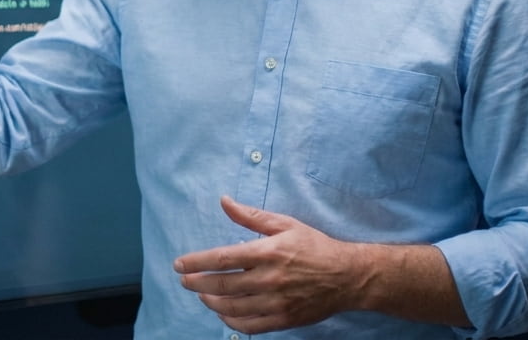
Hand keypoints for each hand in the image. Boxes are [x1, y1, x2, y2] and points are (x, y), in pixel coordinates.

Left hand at [172, 196, 364, 333]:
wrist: (348, 276)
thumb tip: (224, 201)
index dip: (196, 262)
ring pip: (232, 308)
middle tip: (184, 280)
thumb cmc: (315, 246)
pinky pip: (249, 326)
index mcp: (268, 253)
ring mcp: (276, 303)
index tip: (179, 264)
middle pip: (222, 286)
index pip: (222, 259)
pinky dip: (230, 321)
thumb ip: (251, 216)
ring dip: (210, 302)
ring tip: (200, 294)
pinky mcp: (284, 319)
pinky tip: (222, 312)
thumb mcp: (285, 224)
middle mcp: (269, 279)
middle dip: (196, 283)